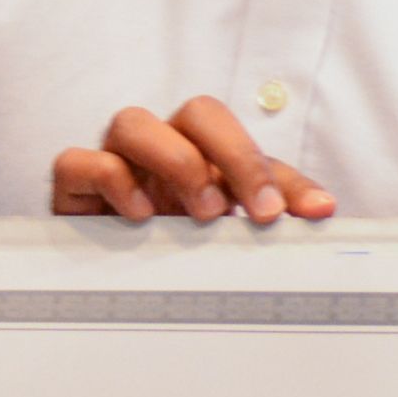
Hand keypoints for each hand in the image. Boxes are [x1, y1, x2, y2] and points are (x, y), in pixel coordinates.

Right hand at [51, 98, 337, 226]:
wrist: (113, 285)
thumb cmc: (176, 246)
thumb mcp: (228, 230)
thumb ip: (274, 211)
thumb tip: (323, 209)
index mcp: (202, 152)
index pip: (241, 137)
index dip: (262, 166)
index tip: (280, 213)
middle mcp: (161, 147)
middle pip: (196, 111)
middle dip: (232, 153)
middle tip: (250, 211)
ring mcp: (116, 162)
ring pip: (132, 122)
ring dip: (174, 160)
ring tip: (201, 213)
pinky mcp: (73, 187)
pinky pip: (77, 161)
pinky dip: (109, 178)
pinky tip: (137, 214)